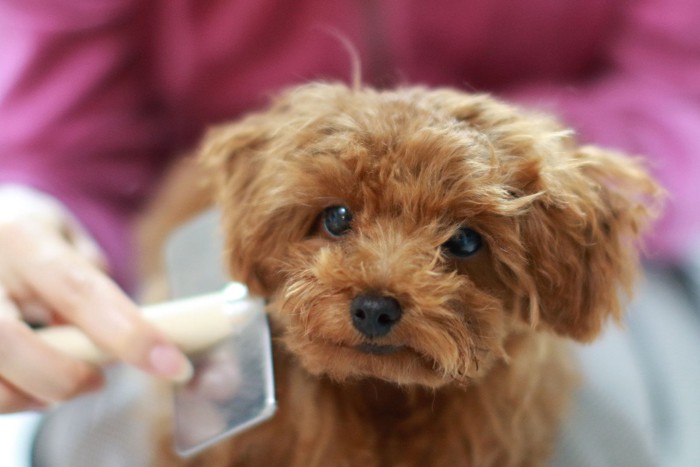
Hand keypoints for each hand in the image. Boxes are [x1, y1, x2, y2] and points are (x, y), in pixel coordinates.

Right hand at [0, 186, 191, 412]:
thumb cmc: (25, 236)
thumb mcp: (63, 235)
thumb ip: (91, 278)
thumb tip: (128, 327)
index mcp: (22, 238)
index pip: (79, 292)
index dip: (129, 335)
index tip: (172, 365)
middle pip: (11, 345)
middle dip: (63, 378)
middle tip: (97, 381)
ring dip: (32, 395)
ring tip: (61, 382)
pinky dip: (11, 398)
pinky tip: (28, 385)